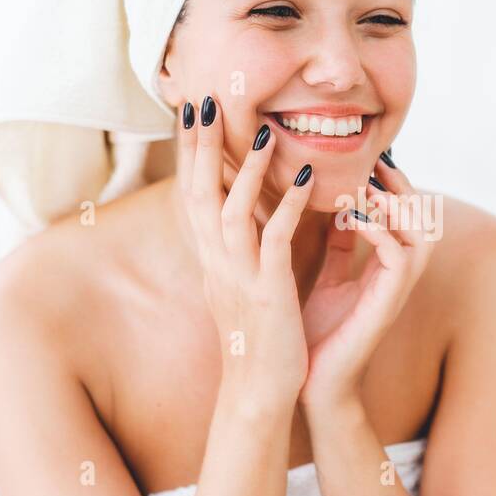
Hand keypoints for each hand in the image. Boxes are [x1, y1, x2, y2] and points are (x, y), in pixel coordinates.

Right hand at [177, 97, 312, 404]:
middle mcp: (216, 263)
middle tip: (205, 101)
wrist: (259, 393)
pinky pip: (275, 240)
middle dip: (201, 147)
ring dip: (246, 169)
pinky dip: (288, 205)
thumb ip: (239, 249)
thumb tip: (240, 215)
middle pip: (198, 193)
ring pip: (231, 211)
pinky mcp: (267, 293)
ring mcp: (238, 277)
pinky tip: (305, 177)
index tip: (192, 114)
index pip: (193, 195)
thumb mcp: (242, 286)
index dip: (190, 154)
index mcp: (211, 260)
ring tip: (264, 132)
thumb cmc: (259, 340)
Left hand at [300, 154, 433, 410]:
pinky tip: (353, 215)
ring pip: (421, 232)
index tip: (365, 158)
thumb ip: (335, 243)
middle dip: (402, 184)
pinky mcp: (387, 303)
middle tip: (375, 159)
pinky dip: (380, 230)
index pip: (403, 213)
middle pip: (423, 216)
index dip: (390, 183)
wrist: (309, 383)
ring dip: (396, 203)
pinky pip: (400, 255)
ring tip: (366, 183)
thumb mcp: (324, 276)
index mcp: (385, 267)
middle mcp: (398, 276)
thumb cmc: (316, 334)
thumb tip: (330, 202)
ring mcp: (397, 290)